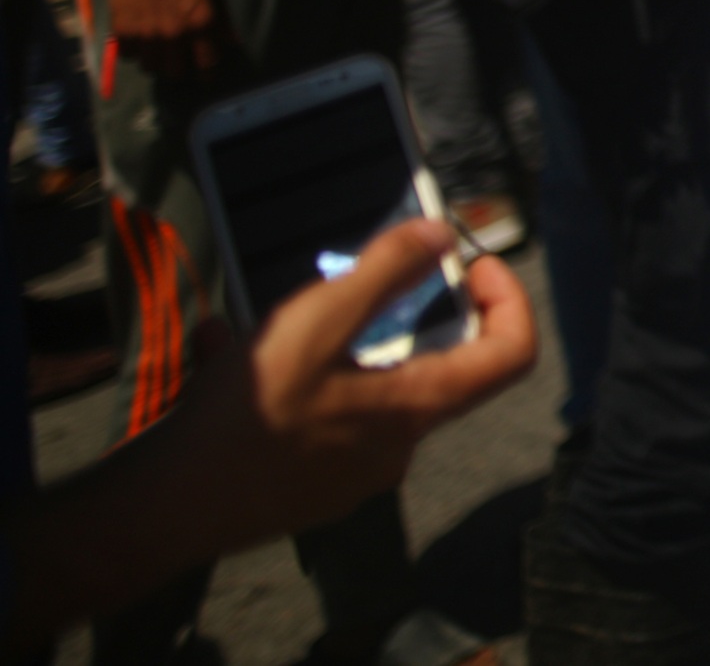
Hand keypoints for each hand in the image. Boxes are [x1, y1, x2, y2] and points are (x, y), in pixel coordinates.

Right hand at [102, 0, 223, 77]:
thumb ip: (223, 19)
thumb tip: (233, 44)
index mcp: (200, 24)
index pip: (206, 65)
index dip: (207, 76)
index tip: (205, 79)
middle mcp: (174, 34)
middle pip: (175, 73)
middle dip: (180, 70)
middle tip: (179, 62)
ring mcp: (146, 34)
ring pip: (150, 67)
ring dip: (156, 62)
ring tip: (158, 49)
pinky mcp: (122, 30)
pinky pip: (128, 56)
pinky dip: (134, 51)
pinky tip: (139, 38)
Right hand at [179, 218, 535, 540]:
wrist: (162, 511)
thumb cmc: (245, 415)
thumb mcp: (315, 322)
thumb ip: (383, 272)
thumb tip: (439, 234)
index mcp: (415, 410)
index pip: (511, 354)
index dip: (509, 300)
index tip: (471, 266)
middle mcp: (394, 449)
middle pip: (428, 367)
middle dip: (390, 314)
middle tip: (343, 283)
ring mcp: (349, 474)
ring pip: (356, 387)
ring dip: (316, 344)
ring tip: (254, 319)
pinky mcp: (305, 486)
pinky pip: (311, 417)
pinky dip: (280, 380)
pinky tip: (219, 354)